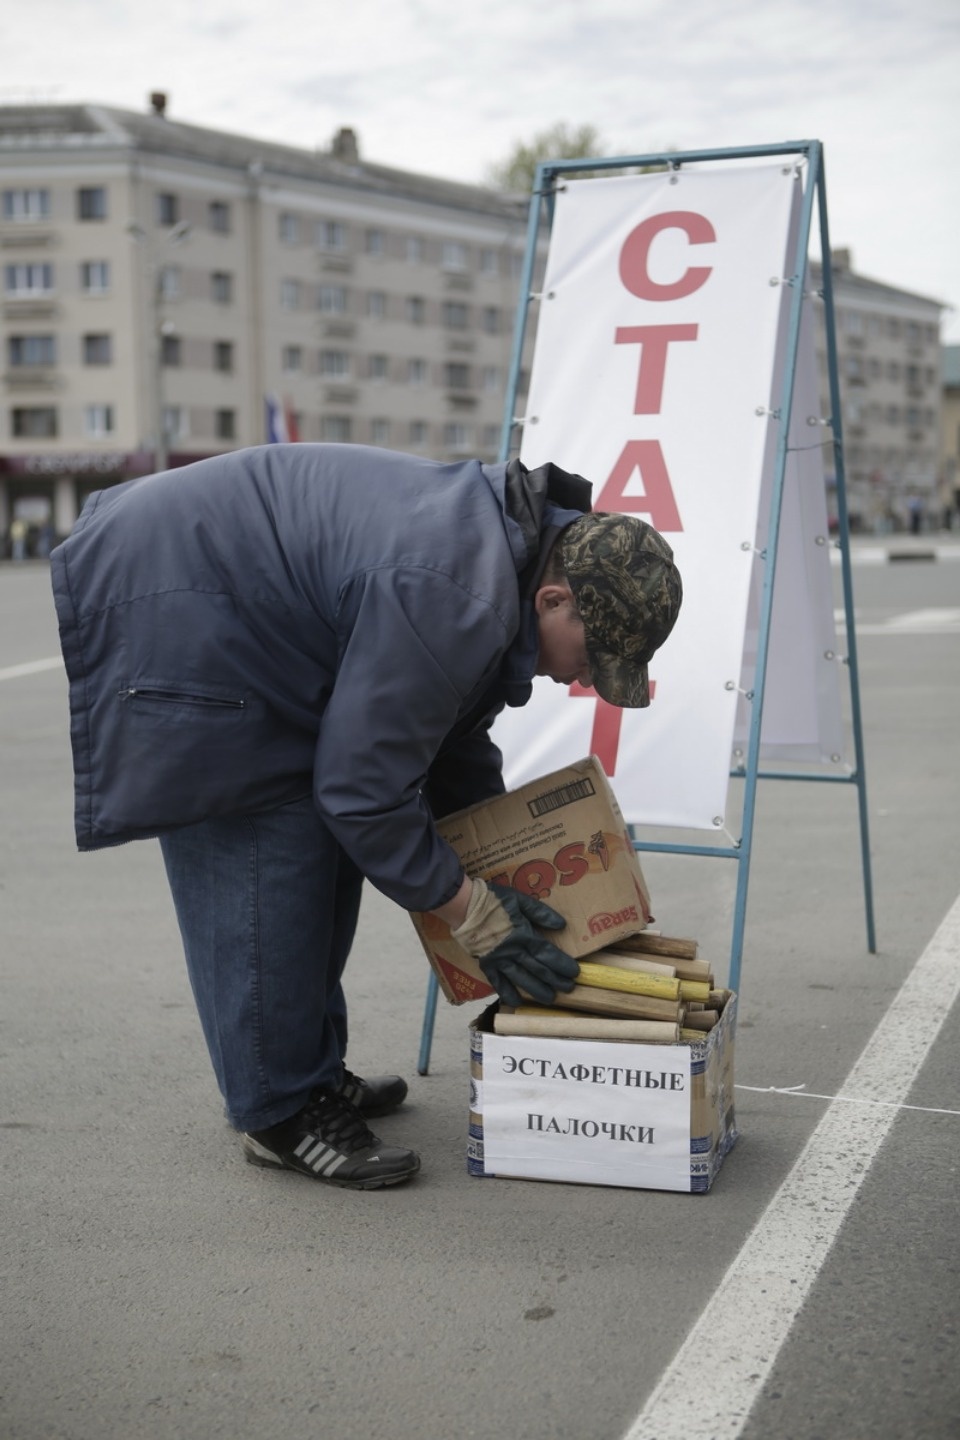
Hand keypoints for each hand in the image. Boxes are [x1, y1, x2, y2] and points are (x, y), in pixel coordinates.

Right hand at [452, 879, 578, 1006]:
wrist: (464, 906)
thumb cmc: (494, 900)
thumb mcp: (520, 900)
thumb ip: (541, 913)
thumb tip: (561, 925)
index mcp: (523, 934)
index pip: (547, 953)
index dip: (562, 964)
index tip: (574, 973)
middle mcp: (513, 951)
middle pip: (538, 969)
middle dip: (555, 980)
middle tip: (569, 989)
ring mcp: (499, 960)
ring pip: (521, 979)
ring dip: (536, 990)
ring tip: (550, 999)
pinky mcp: (486, 964)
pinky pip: (497, 982)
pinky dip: (507, 992)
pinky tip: (516, 1001)